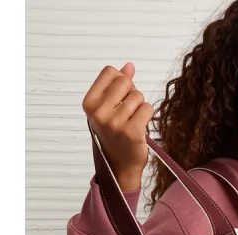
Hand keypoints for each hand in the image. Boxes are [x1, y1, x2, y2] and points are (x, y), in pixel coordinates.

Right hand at [82, 63, 154, 190]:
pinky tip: (140, 127)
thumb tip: (129, 66)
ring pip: (138, 96)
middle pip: (125, 82)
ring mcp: (115, 123)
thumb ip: (116, 85)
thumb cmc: (114, 136)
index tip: (119, 97)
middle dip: (131, 93)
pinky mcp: (131, 131)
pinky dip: (147, 115)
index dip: (120, 80)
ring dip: (140, 106)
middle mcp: (99, 112)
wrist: (120, 165)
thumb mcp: (108, 108)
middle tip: (128, 112)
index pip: (110, 72)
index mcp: (89, 103)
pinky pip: (147, 108)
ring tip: (133, 121)